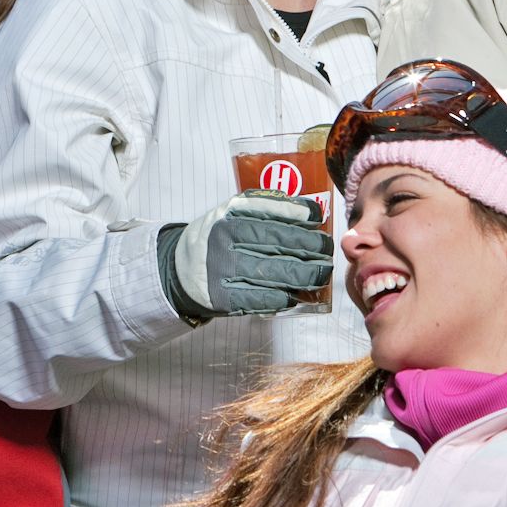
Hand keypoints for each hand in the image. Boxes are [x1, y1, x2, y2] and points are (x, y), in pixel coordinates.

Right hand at [158, 190, 329, 320]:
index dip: (299, 213)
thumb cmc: (218, 240)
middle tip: (327, 252)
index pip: (271, 209)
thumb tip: (311, 213)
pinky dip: (281, 298)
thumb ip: (265, 210)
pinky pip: (259, 298)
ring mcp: (222, 267)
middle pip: (278, 241)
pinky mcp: (221, 296)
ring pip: (273, 271)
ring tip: (320, 275)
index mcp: (229, 213)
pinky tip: (293, 295)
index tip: (318, 219)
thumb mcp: (232, 214)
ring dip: (303, 275)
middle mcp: (225, 236)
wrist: (178, 269)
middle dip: (310, 247)